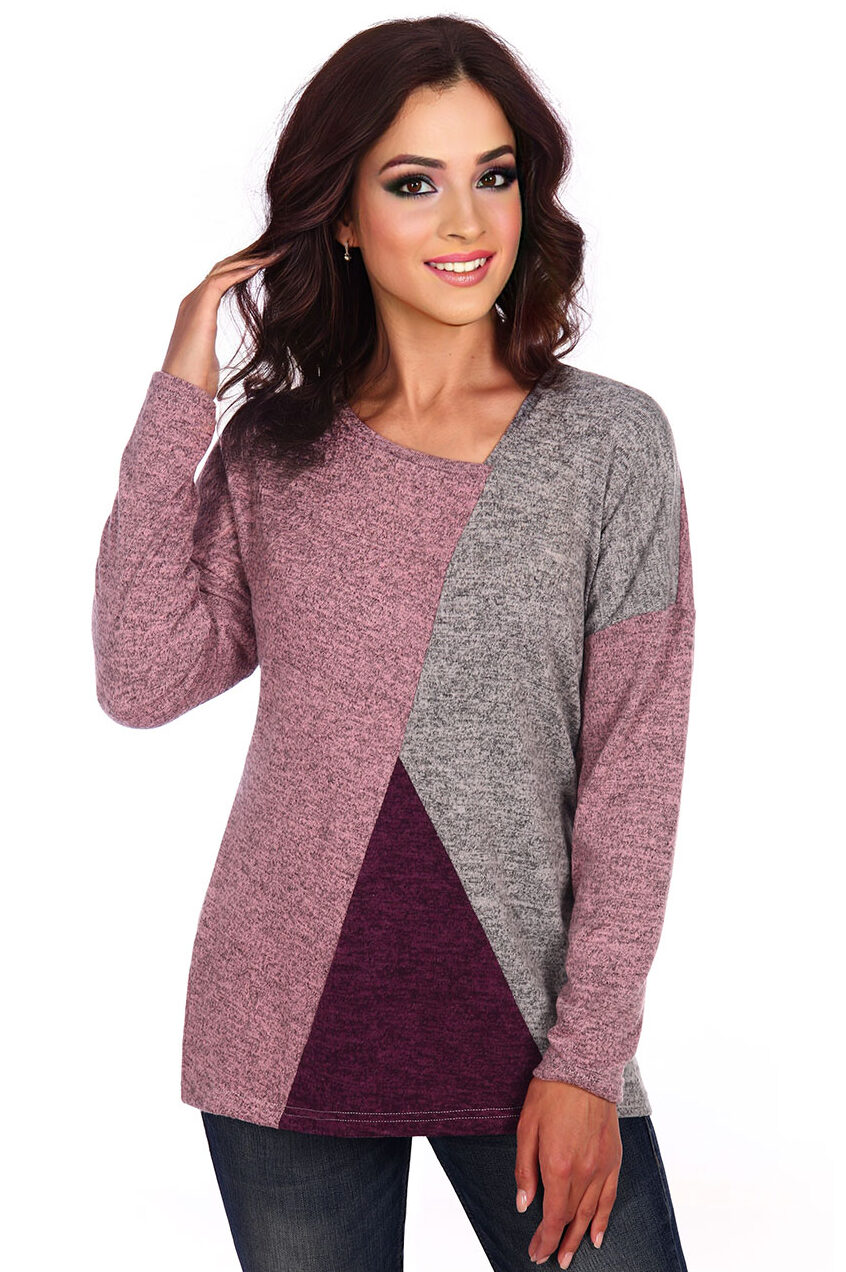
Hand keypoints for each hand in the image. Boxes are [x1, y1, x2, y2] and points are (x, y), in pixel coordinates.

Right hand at [161, 244, 288, 399]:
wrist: (183, 389)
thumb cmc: (196, 380)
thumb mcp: (209, 359)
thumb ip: (211, 351)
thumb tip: (215, 364)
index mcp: (196, 311)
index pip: (221, 279)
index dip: (243, 269)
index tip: (266, 263)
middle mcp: (192, 300)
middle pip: (222, 268)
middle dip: (248, 257)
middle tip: (273, 248)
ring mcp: (194, 302)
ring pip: (223, 269)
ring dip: (249, 259)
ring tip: (274, 253)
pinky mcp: (200, 308)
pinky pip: (221, 280)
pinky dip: (241, 271)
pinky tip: (260, 266)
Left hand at [515, 1077, 621, 1266]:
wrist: (584, 1069)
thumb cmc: (551, 1094)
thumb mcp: (526, 1128)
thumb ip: (524, 1169)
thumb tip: (524, 1203)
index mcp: (558, 1166)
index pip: (552, 1217)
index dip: (544, 1239)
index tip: (536, 1252)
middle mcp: (583, 1173)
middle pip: (571, 1218)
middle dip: (559, 1242)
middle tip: (550, 1259)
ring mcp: (602, 1167)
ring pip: (591, 1213)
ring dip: (580, 1237)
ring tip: (571, 1255)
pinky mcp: (614, 1159)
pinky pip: (610, 1197)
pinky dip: (603, 1219)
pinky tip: (597, 1234)